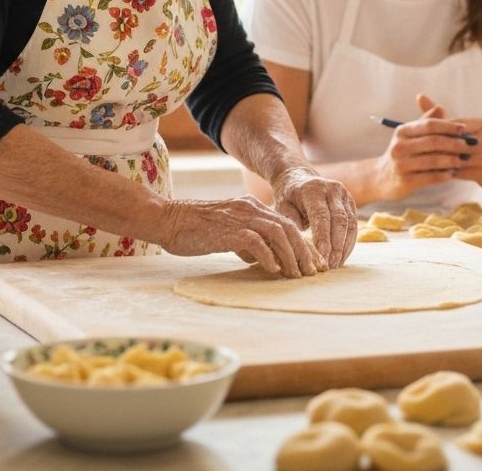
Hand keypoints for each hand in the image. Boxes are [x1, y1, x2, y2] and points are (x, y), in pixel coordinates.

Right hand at [159, 195, 325, 277]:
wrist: (169, 219)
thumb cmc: (195, 229)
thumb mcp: (227, 232)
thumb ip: (246, 240)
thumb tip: (261, 258)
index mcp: (252, 207)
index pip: (286, 223)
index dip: (302, 244)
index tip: (312, 263)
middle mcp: (251, 208)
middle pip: (288, 228)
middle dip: (304, 251)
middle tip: (312, 272)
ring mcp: (240, 217)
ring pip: (278, 232)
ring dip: (291, 255)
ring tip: (297, 274)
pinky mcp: (228, 230)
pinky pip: (255, 241)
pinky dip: (268, 255)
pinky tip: (273, 269)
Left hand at [271, 166, 357, 268]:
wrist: (299, 177)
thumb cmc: (288, 197)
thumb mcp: (283, 208)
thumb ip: (291, 225)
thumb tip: (300, 248)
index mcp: (313, 189)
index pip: (321, 215)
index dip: (323, 238)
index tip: (322, 257)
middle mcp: (332, 189)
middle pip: (339, 220)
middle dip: (336, 245)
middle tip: (330, 265)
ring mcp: (343, 194)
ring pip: (350, 223)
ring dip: (344, 246)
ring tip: (336, 264)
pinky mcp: (350, 201)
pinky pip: (353, 224)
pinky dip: (349, 241)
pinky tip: (342, 256)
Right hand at [370, 94, 481, 200]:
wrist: (380, 178)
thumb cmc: (402, 153)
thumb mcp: (409, 135)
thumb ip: (425, 122)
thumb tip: (440, 107)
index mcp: (402, 131)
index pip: (429, 125)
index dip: (448, 126)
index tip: (464, 128)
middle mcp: (400, 146)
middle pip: (433, 142)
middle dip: (454, 143)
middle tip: (469, 145)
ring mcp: (402, 164)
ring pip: (434, 160)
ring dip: (452, 160)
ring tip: (464, 159)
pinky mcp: (406, 181)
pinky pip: (431, 177)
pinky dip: (444, 175)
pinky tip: (453, 173)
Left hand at [415, 93, 481, 190]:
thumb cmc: (471, 140)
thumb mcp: (459, 126)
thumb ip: (438, 114)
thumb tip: (419, 96)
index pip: (453, 126)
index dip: (436, 130)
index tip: (418, 134)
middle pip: (454, 142)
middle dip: (435, 146)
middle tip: (415, 149)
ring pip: (455, 158)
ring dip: (438, 161)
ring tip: (419, 160)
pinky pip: (459, 172)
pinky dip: (444, 172)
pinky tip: (431, 172)